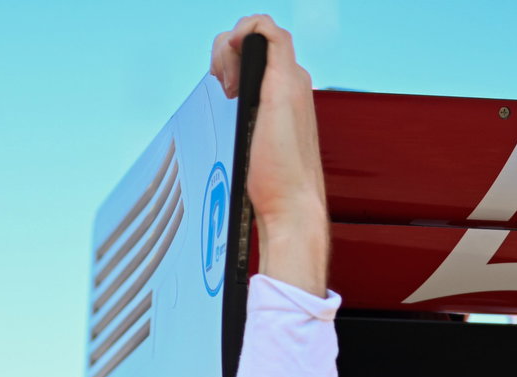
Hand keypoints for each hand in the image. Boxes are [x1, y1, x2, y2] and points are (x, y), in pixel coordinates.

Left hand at [210, 15, 329, 295]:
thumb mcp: (253, 151)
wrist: (291, 208)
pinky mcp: (283, 82)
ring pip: (260, 34)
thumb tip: (225, 132)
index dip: (235, 60)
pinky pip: (266, 30)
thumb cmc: (274, 191)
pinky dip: (245, 29)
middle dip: (229, 55)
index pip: (263, 56)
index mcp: (288, 97)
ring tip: (224, 84)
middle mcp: (294, 83)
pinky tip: (229, 53)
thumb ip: (246, 132)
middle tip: (222, 90)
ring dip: (231, 48)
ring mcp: (291, 81)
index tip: (223, 91)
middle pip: (259, 42)